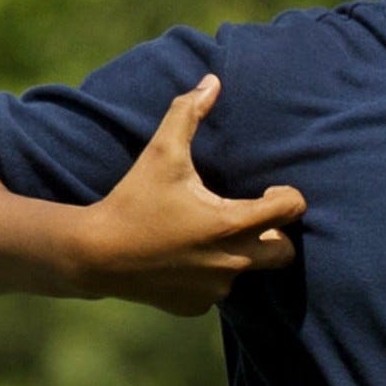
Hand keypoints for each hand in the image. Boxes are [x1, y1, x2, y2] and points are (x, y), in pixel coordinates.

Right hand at [74, 77, 304, 313]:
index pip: (291, 210)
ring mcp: (215, 289)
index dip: (287, 197)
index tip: (269, 190)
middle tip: (252, 217)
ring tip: (211, 235)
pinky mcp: (196, 305)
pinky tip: (186, 258)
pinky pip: (218, 290)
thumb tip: (212, 81)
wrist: (95, 254)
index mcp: (230, 222)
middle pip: (285, 253)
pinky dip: (211, 274)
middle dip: (276, 235)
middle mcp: (231, 261)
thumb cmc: (133, 199)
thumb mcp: (161, 152)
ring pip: (249, 272)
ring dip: (240, 254)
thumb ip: (188, 114)